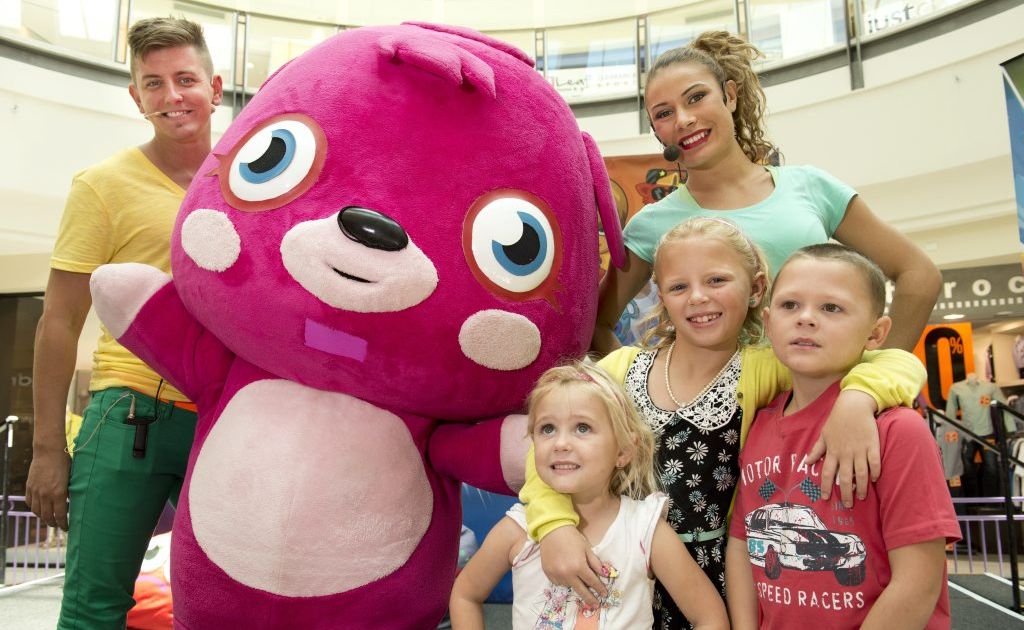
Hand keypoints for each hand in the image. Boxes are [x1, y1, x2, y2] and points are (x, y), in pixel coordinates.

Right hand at [24, 449, 70, 530]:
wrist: (49, 451)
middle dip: (53, 523)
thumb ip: (71, 491)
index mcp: (59, 493)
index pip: (60, 515)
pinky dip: (34, 508)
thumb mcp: (72, 478)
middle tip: (59, 526)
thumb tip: (74, 502)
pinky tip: (39, 509)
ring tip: (49, 519)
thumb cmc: (65, 462)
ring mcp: (36, 491)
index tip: (67, 528)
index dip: (63, 524)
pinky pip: (29, 502)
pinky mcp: (29, 486)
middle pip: (47, 516)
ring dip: (43, 517)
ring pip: (37, 511)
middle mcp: (45, 494)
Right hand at [539, 525, 606, 607]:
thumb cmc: (572, 537)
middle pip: (581, 591)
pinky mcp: (548, 573)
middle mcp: (567, 573)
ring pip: (569, 586)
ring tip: (578, 581)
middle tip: (596, 605)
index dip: (599, 588)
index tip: (604, 594)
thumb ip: (596, 563)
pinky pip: (558, 583)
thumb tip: (605, 575)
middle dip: (590, 599)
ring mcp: (556, 574)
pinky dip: (564, 581)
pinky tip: (566, 575)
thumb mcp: (587, 548)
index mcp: (579, 566)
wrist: (552, 530)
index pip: (592, 582)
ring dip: (575, 585)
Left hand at [805, 390, 879, 506]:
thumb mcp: (824, 434)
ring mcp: (860, 450)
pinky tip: (874, 479)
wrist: (854, 405)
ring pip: (861, 474)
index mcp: (832, 451)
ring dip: (862, 487)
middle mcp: (845, 453)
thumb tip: (807, 462)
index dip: (825, 487)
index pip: (827, 473)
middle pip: (845, 478)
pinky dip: (875, 472)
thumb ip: (817, 450)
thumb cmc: (837, 420)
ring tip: (862, 496)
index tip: (825, 498)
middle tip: (847, 505)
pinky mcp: (872, 445)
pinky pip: (875, 462)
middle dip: (845, 493)